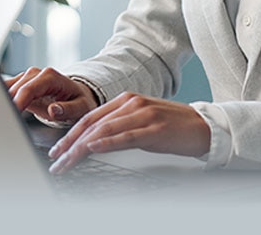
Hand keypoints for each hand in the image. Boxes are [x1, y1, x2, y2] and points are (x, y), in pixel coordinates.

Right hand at [6, 67, 98, 125]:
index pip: (29, 89)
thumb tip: (53, 110)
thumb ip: (67, 109)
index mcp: (50, 77)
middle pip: (15, 89)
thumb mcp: (81, 107)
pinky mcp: (21, 84)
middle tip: (2, 121)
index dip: (18, 101)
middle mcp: (36, 74)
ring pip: (7, 88)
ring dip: (1, 101)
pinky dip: (1, 99)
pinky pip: (6, 89)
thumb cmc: (79, 101)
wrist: (77, 95)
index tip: (11, 113)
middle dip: (7, 104)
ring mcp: (27, 77)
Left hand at [46, 92, 210, 173]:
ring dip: (81, 147)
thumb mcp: (141, 122)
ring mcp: (142, 114)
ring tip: (68, 161)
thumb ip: (119, 126)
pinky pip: (125, 136)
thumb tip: (94, 142)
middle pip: (92, 123)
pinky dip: (106, 142)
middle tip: (56, 159)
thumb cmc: (173, 126)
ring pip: (103, 130)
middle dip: (69, 143)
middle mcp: (130, 103)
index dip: (70, 134)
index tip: (57, 150)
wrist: (203, 126)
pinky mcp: (153, 128)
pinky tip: (93, 148)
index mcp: (125, 100)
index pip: (89, 117)